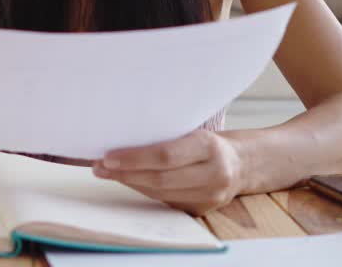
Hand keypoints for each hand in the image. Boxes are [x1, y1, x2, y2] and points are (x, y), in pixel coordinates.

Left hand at [93, 129, 245, 214]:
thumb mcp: (194, 130)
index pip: (165, 155)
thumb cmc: (208, 142)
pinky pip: (166, 202)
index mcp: (209, 147)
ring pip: (160, 194)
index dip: (134, 158)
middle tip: (99, 167)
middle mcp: (214, 174)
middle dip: (125, 173)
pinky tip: (129, 181)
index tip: (108, 157)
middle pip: (160, 179)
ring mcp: (210, 196)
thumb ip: (166, 135)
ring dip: (130, 183)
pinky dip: (143, 191)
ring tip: (108, 173)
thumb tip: (121, 138)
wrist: (241, 164)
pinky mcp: (203, 210)